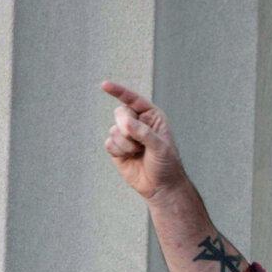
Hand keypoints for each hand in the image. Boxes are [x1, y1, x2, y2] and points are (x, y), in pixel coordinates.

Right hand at [101, 81, 188, 200]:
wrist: (161, 187)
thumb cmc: (167, 164)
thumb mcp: (160, 147)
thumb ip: (143, 133)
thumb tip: (125, 122)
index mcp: (152, 116)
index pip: (133, 99)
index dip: (119, 91)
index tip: (104, 85)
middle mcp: (138, 122)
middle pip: (120, 113)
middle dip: (127, 128)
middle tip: (139, 143)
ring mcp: (126, 135)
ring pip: (114, 130)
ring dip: (126, 144)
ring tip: (139, 153)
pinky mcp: (117, 148)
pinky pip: (109, 143)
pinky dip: (118, 151)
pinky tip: (130, 158)